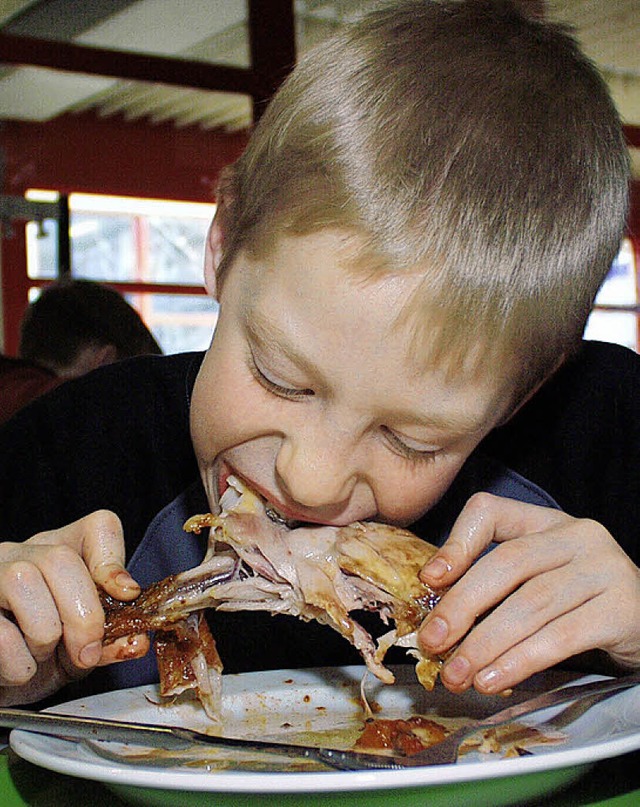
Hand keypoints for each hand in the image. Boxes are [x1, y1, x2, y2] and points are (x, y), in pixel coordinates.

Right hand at [0, 510, 149, 704]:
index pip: (99, 526)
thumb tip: (137, 640)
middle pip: (60, 558)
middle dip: (83, 614)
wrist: (4, 684)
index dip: (114, 561)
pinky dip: (21, 664)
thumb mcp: (85, 643)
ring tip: (43, 655)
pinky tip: (21, 668)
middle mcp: (21, 554)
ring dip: (45, 635)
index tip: (125, 596)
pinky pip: (0, 632)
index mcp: (60, 551)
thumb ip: (111, 637)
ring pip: (23, 580)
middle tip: (87, 651)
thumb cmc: (44, 656)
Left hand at [418, 493, 639, 694]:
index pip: (490, 512)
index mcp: (547, 522)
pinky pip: (561, 637)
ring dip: (486, 644)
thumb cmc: (580, 604)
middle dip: (462, 606)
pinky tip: (494, 678)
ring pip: (531, 605)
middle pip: (506, 563)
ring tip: (458, 673)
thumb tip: (439, 618)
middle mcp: (578, 536)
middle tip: (432, 642)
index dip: (455, 543)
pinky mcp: (624, 609)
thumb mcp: (538, 579)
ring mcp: (605, 569)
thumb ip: (496, 586)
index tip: (429, 580)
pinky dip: (520, 660)